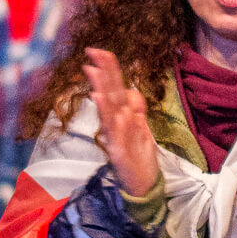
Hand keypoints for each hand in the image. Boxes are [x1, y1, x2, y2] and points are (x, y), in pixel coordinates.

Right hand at [83, 48, 160, 196]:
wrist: (143, 187)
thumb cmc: (139, 157)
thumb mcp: (142, 129)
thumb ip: (137, 110)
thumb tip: (131, 89)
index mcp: (122, 116)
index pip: (114, 88)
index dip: (109, 69)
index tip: (100, 50)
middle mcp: (116, 123)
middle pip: (109, 94)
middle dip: (102, 73)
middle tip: (92, 52)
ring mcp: (115, 137)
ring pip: (108, 110)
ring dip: (101, 91)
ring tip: (95, 72)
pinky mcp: (118, 152)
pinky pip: (115, 134)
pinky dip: (111, 120)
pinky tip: (107, 107)